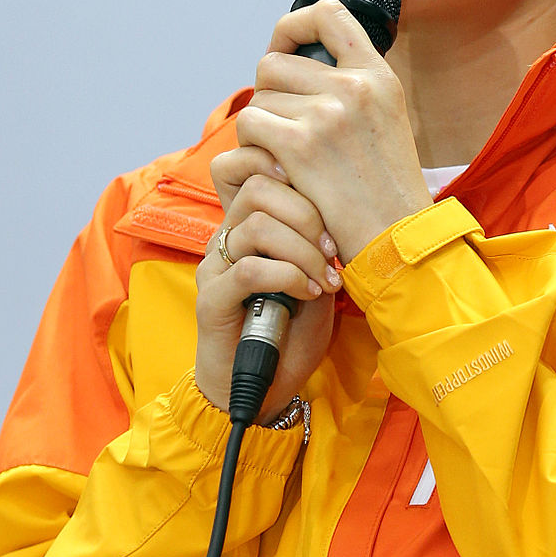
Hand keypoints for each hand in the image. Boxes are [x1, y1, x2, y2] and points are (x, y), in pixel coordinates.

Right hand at [194, 169, 337, 419]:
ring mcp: (214, 266)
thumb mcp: (317, 278)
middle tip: (332, 250)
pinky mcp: (210, 299)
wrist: (265, 389)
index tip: (332, 202)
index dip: (293, 170)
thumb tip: (345, 208)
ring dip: (302, 250)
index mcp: (248, 224)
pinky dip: (287, 276)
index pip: (258, 167)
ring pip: (256, 226)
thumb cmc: (293, 332)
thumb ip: (319, 243)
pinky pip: (249, 269)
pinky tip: (306, 293)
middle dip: (307, 214)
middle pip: (258, 187)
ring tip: (322, 279)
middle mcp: (225, 237)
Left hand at [233, 0, 431, 263]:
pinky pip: (251, 125)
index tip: (285, 47)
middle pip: (275, 63)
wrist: (396, 239)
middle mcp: (354, 86)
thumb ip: (353, 89)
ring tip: (286, 155)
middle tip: (283, 127)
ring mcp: (326, 113)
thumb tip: (301, 66)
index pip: (329, 14)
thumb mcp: (388, 121)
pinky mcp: (300, 145)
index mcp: (379, 76)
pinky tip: (277, 167)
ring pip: (260, 97)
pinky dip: (254, 146)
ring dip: (262, 126)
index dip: (294, 25)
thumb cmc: (387, 191)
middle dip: (269, 94)